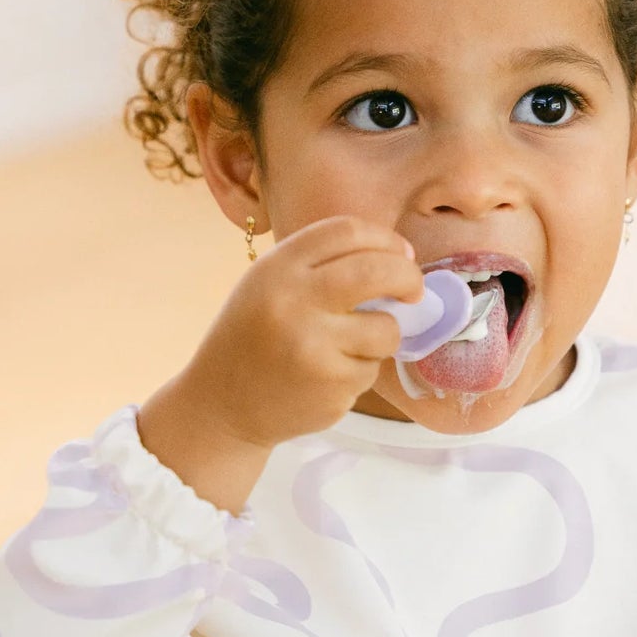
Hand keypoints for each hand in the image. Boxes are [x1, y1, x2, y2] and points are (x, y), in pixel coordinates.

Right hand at [137, 217, 421, 510]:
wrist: (222, 404)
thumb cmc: (256, 337)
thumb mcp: (270, 284)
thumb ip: (322, 265)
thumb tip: (400, 259)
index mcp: (277, 267)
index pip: (347, 231)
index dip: (385, 239)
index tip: (401, 255)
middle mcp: (294, 300)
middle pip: (377, 271)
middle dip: (408, 278)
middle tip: (414, 291)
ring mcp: (313, 345)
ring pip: (386, 328)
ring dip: (382, 335)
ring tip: (349, 346)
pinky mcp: (331, 385)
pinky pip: (372, 369)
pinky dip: (361, 370)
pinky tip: (327, 377)